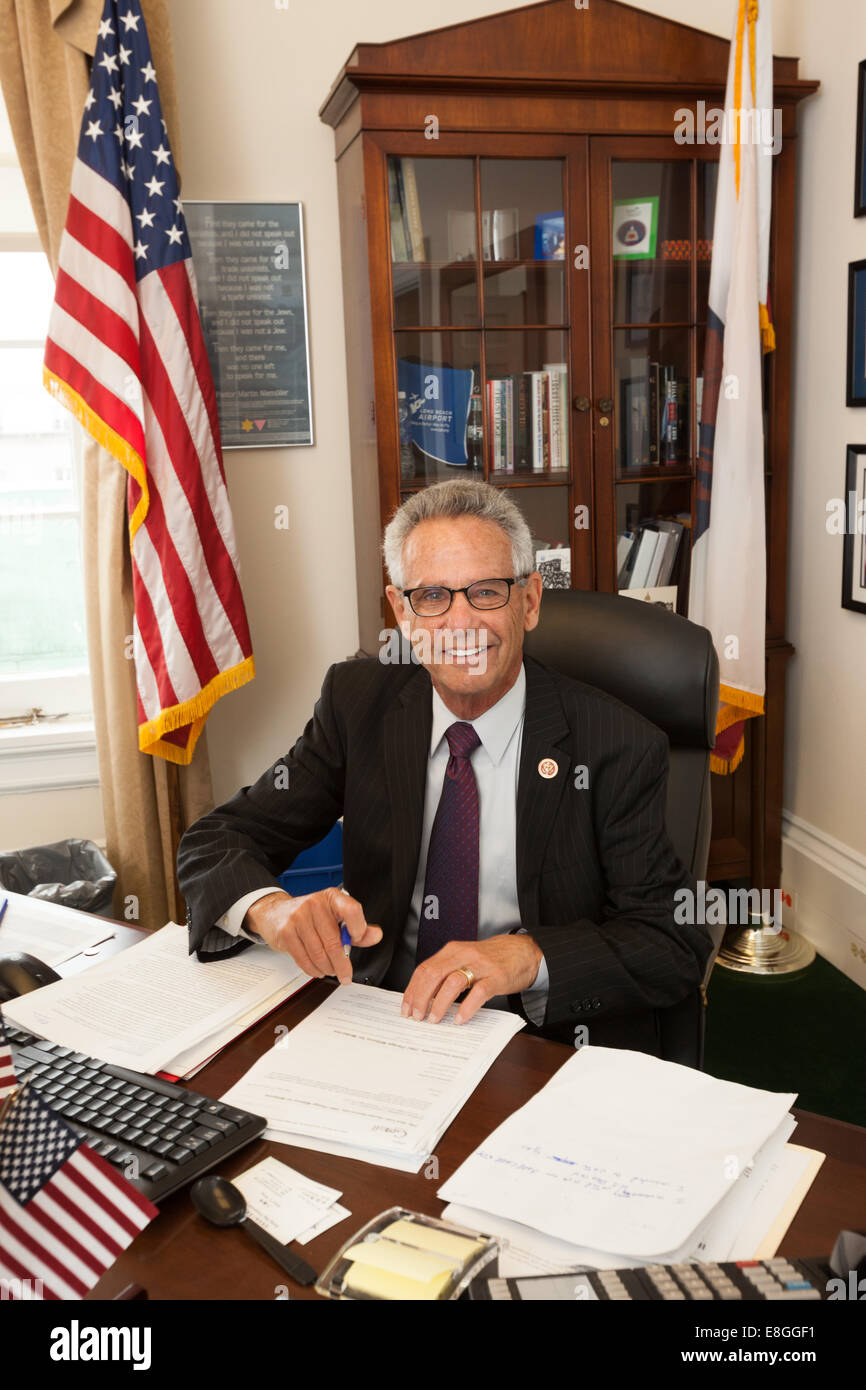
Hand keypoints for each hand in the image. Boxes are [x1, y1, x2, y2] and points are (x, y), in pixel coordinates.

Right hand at [244, 888, 381, 983]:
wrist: (275, 913)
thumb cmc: (309, 916)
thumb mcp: (334, 916)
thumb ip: (356, 927)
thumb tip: (376, 935)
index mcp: (332, 897)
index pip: (352, 910)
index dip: (359, 929)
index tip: (357, 940)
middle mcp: (315, 904)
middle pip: (334, 941)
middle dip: (342, 964)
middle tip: (346, 975)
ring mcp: (298, 917)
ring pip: (319, 953)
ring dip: (327, 968)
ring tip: (330, 971)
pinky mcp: (286, 932)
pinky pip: (304, 959)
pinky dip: (313, 969)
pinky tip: (318, 970)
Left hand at [401, 934, 542, 1024]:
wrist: (524, 951)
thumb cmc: (492, 958)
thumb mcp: (465, 958)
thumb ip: (447, 971)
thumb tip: (425, 996)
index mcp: (453, 950)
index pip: (424, 969)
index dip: (412, 990)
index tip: (406, 1007)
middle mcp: (464, 954)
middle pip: (433, 974)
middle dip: (420, 997)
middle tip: (416, 1016)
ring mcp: (481, 965)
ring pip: (453, 982)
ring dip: (439, 1003)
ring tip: (434, 1019)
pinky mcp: (497, 977)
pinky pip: (478, 993)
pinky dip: (466, 1007)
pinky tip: (460, 1018)